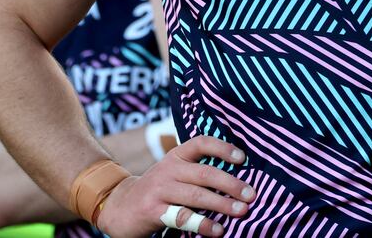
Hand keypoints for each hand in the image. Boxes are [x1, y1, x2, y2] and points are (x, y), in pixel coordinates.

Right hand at [95, 136, 255, 236]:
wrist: (120, 206)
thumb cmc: (158, 189)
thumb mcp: (174, 171)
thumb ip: (197, 170)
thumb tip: (237, 176)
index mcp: (176, 155)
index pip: (201, 143)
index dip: (223, 148)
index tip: (243, 159)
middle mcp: (168, 169)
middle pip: (204, 173)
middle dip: (230, 183)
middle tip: (251, 194)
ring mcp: (160, 190)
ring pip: (196, 195)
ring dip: (222, 204)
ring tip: (242, 211)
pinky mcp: (154, 211)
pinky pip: (183, 216)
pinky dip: (203, 223)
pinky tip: (218, 229)